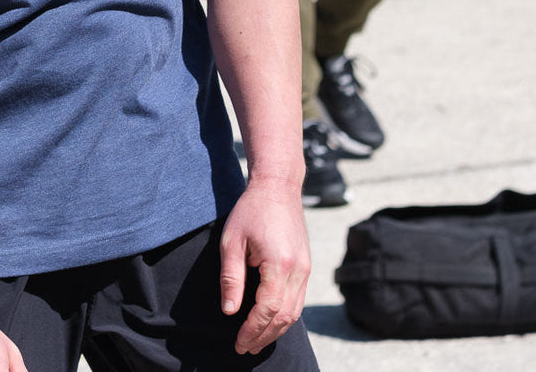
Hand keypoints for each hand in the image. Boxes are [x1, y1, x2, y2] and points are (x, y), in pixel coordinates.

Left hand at [219, 178, 310, 355]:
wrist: (278, 187)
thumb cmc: (251, 210)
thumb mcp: (232, 241)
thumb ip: (231, 277)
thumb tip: (229, 311)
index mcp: (279, 264)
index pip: (268, 309)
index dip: (252, 330)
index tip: (238, 343)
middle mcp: (298, 270)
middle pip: (284, 317)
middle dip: (263, 336)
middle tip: (244, 349)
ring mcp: (305, 269)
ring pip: (294, 312)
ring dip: (275, 330)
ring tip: (255, 341)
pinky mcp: (305, 266)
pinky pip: (297, 300)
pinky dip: (284, 316)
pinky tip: (269, 322)